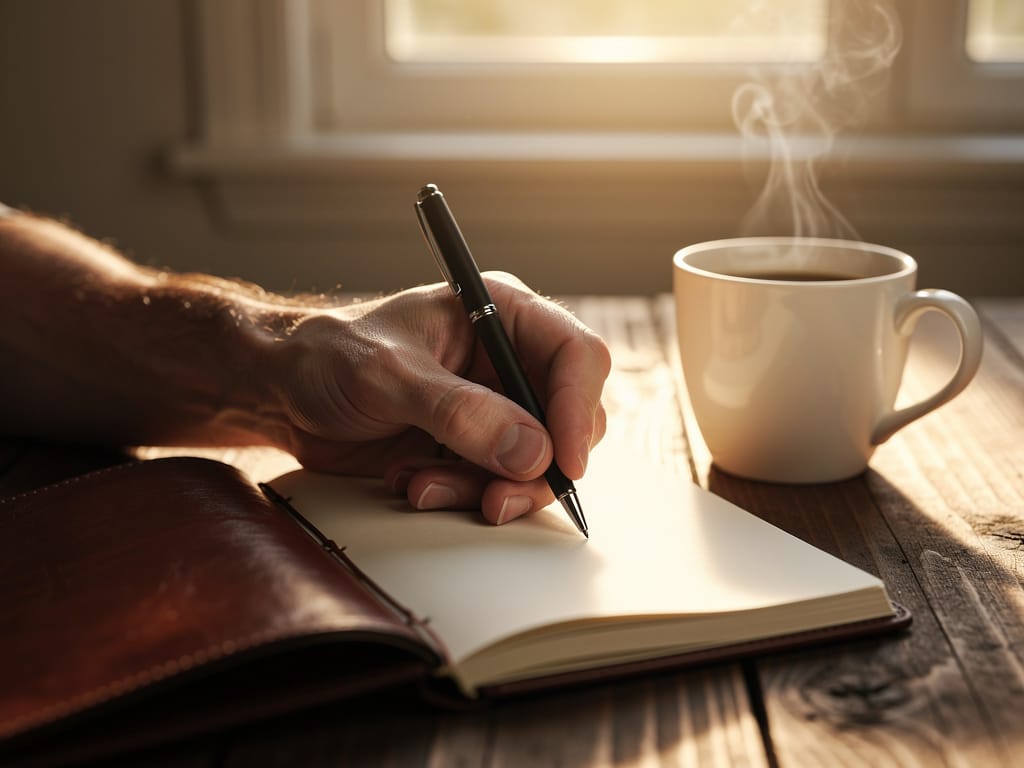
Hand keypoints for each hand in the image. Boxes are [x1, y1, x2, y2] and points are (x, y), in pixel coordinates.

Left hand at [268, 272, 610, 524]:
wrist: (283, 392)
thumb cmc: (328, 356)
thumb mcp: (388, 376)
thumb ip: (459, 412)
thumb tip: (532, 452)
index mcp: (499, 315)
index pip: (575, 356)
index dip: (577, 409)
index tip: (563, 461)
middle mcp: (505, 360)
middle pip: (567, 419)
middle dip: (535, 466)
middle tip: (495, 498)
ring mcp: (493, 407)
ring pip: (535, 462)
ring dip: (487, 488)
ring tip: (423, 487)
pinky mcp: (472, 446)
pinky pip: (497, 484)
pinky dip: (461, 496)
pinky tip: (411, 483)